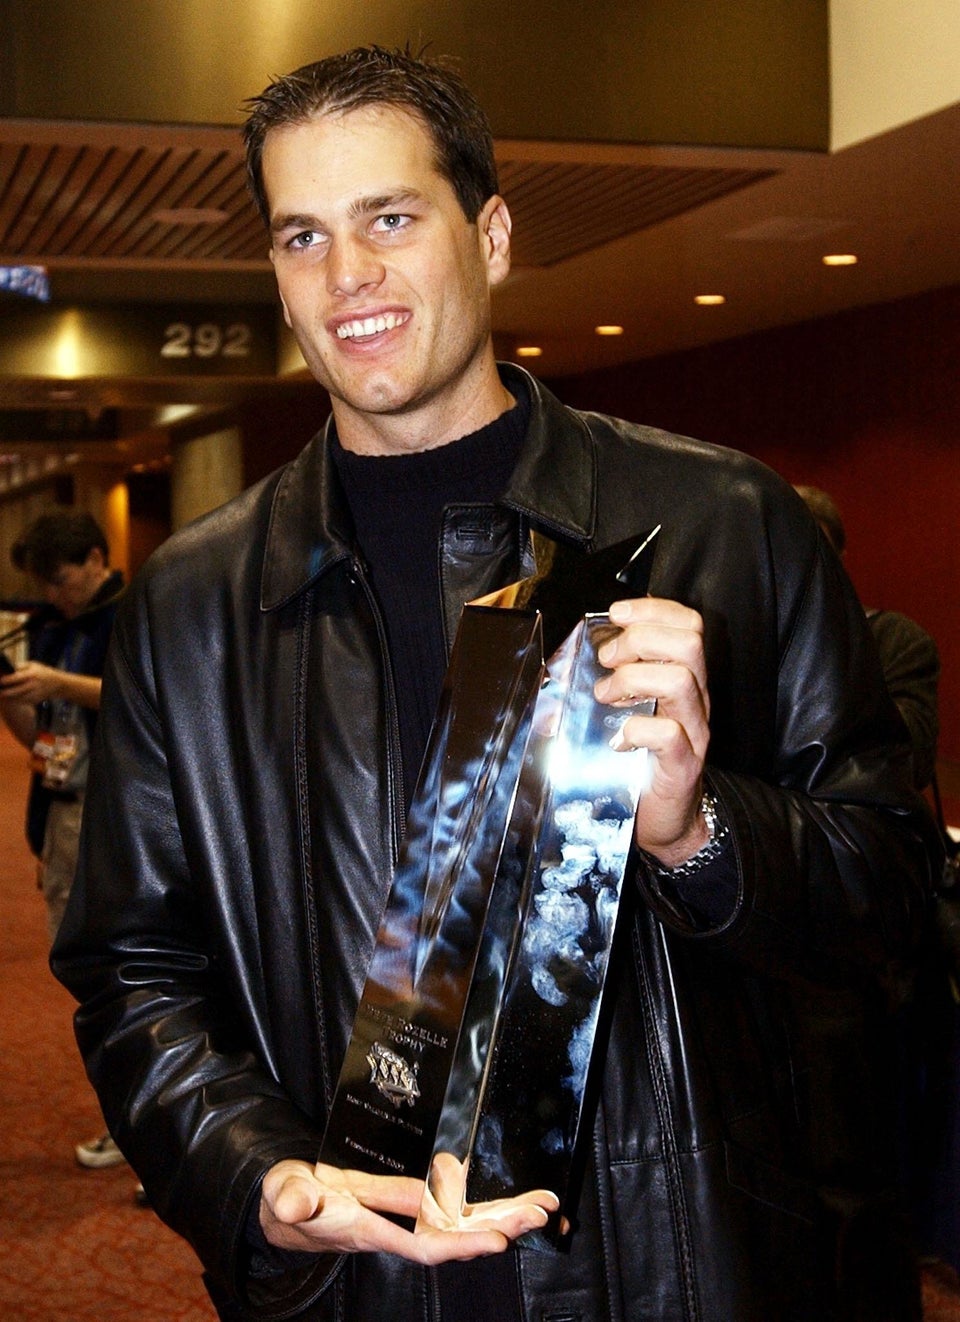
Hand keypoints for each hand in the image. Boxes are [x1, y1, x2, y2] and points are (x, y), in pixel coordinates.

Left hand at [0, 661, 63, 703]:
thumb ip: (21, 666)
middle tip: (0, 691)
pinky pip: (25, 701)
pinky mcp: (37, 699)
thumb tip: (9, 669)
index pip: (17, 678)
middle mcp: (34, 684)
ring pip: (20, 698)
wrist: (59, 683)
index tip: (0, 681)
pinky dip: (17, 700)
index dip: (7, 680)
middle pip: (17, 690)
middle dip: (6, 692)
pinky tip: (11, 698)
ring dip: (11, 697)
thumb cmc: (44, 672)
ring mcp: (36, 693)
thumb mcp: (34, 664)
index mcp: (32, 674)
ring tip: (3, 695)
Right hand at [260, 1159, 556, 1263]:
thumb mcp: (284, 1194)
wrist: (292, 1204)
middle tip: (540, 1214)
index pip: (423, 1242)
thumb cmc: (292, 1200)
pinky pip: (456, 1206)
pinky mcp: (411, 1201)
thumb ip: (291, 1198)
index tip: (496, 1241)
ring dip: (504, 1214)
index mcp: (370, 1228)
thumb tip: (295, 1202)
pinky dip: (485, 1202)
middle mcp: (398, 1227)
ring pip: (464, 1220)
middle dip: (500, 1226)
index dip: (460, 1244)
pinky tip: (513, 1197)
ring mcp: (407, 1215)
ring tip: (542, 1207)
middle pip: (457, 1234)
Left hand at [594, 596, 710, 865]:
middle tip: (608, 660)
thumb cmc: (641, 761)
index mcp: (685, 679)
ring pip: (681, 680)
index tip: (617, 614)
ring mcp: (695, 732)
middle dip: (640, 640)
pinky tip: (619, 738)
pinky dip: (638, 728)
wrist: (667, 820)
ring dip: (632, 679)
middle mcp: (696, 700)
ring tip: (606, 696)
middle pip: (690, 643)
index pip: (689, 625)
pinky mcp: (684, 765)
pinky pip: (670, 734)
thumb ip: (615, 680)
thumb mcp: (629, 711)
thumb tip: (571, 656)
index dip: (654, 609)